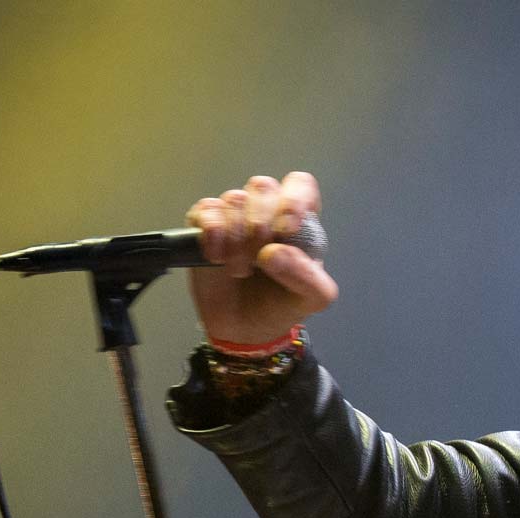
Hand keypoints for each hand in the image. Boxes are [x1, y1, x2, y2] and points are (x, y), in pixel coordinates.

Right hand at [185, 172, 338, 344]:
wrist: (244, 331)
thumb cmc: (282, 305)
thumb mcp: (313, 299)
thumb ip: (308, 277)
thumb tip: (274, 252)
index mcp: (299, 222)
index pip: (300, 184)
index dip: (293, 200)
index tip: (285, 231)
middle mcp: (267, 212)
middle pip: (263, 187)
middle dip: (261, 225)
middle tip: (259, 262)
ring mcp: (235, 216)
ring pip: (234, 199)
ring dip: (237, 237)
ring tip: (239, 270)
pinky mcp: (205, 225)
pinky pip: (206, 210)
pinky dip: (212, 234)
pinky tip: (216, 258)